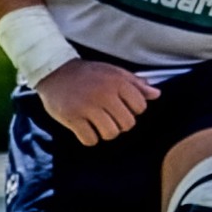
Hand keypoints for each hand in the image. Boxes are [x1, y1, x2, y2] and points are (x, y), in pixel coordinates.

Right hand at [37, 59, 158, 144]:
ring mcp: (87, 107)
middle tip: (110, 117)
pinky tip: (86, 129)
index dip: (133, 110)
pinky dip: (90, 138)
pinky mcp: (72, 118)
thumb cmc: (88, 73)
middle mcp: (104, 95)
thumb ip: (136, 84)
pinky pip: (90, 139)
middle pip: (127, 124)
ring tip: (98, 123)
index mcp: (117, 83)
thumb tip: (156, 95)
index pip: (140, 107)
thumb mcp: (114, 72)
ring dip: (106, 132)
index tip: (122, 106)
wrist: (54, 71)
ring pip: (111, 134)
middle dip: (121, 124)